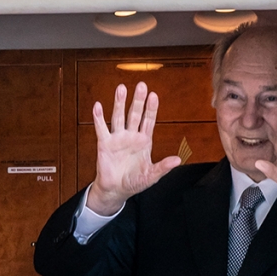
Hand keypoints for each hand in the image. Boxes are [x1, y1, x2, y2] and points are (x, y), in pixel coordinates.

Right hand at [87, 82, 181, 214]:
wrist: (116, 190)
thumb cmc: (134, 182)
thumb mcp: (151, 175)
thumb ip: (163, 167)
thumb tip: (178, 160)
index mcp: (144, 141)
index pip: (149, 121)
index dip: (151, 108)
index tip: (154, 95)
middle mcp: (131, 136)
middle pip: (135, 114)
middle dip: (138, 100)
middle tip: (141, 85)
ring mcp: (117, 138)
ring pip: (119, 117)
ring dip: (119, 103)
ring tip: (121, 88)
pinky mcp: (104, 144)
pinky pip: (101, 128)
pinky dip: (99, 117)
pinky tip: (98, 106)